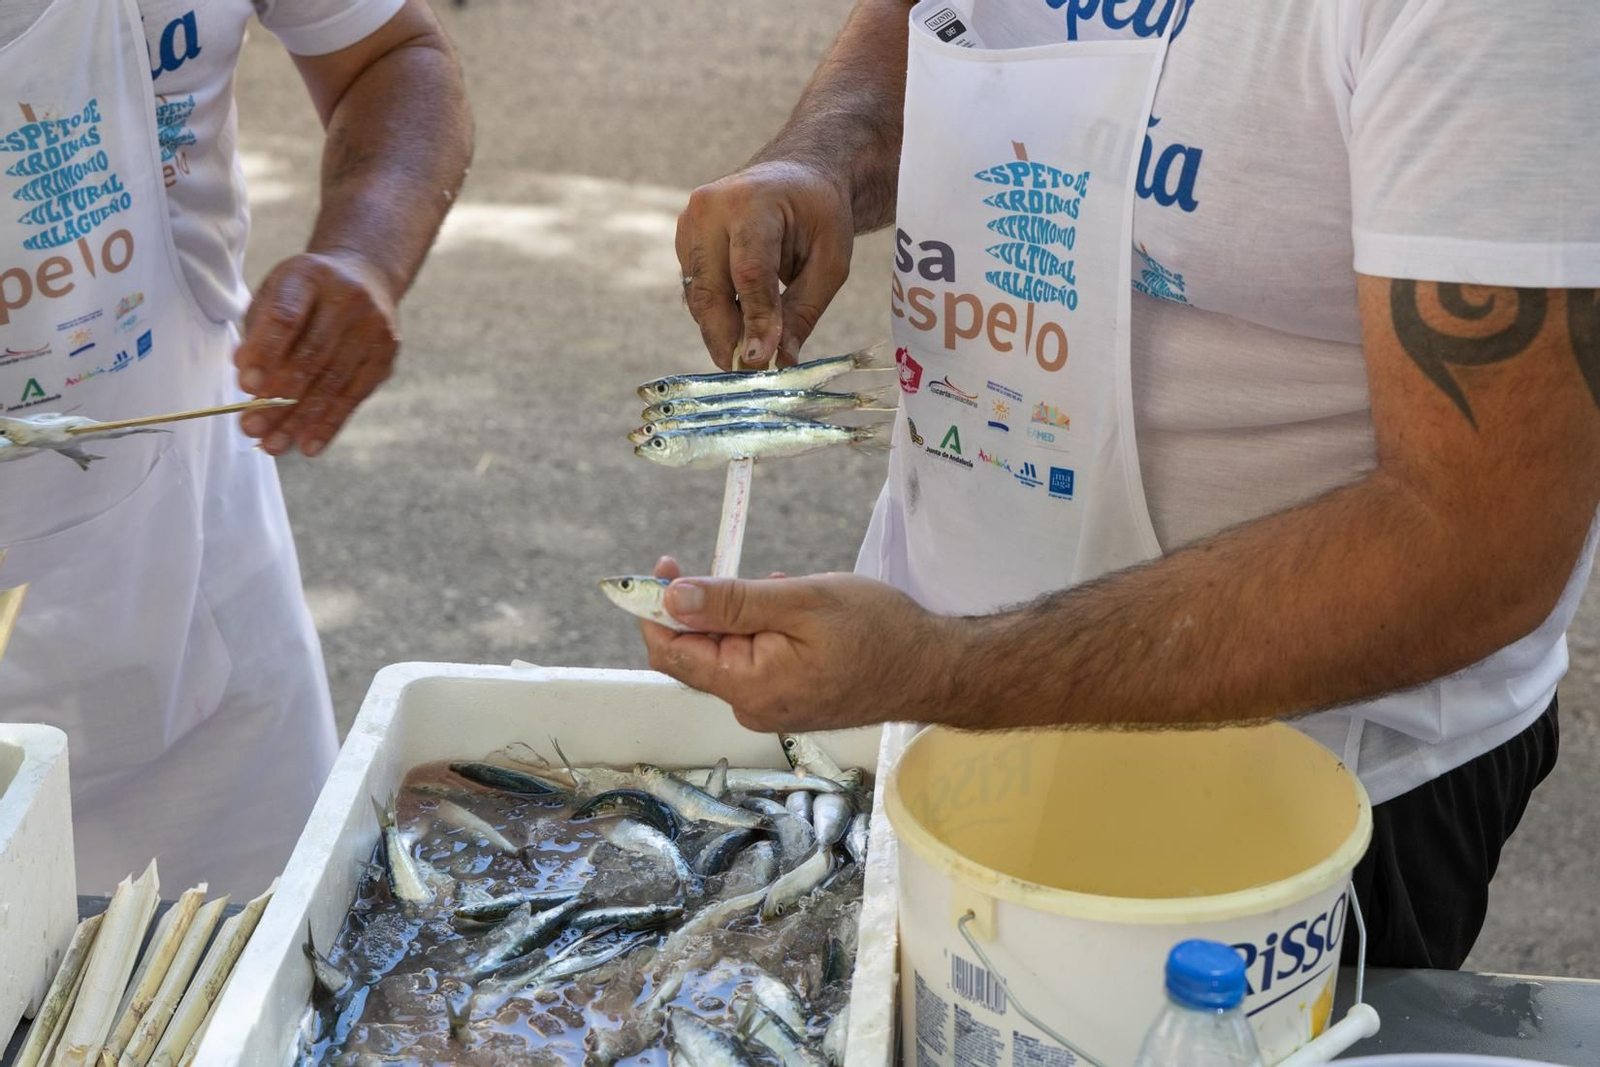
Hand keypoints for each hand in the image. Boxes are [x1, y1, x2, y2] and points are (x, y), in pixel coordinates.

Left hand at [235, 251, 399, 456]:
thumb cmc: (305, 293)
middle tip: (251, 428)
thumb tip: (247, 380)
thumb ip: (259, 332)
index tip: (245, 386)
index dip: (266, 352)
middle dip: (278, 398)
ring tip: (274, 445)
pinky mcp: (387, 354)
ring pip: (334, 382)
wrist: (363, 276)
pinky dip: (330, 423)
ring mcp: (374, 326)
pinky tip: (308, 445)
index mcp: (310, 275)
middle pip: (312, 356)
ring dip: (300, 419)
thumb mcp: (275, 294)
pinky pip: (355, 395)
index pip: (287, 317)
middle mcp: (349, 298)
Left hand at [638, 557, 953, 730]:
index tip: (663, 565)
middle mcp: (753, 707)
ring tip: (778, 586)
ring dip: (739, 615)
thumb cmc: (877, 631)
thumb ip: (732, 602)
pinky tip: (790, 607)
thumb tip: (671, 598)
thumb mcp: (800, 601)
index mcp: (748, 686)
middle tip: (731, 566)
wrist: (935, 668)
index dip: (655, 609)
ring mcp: (773, 708)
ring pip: (728, 654)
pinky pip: (756, 662)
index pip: (671, 653)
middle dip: (704, 607)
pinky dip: (761, 630)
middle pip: (696, 655)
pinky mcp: (791, 701)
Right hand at [676, 160, 853, 369]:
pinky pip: (696, 293)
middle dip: (728, 339)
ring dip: (721, 334)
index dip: (755, 320)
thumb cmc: (819, 217)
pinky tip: (740, 331)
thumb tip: (780, 362)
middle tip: (749, 375)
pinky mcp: (682, 242)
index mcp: (753, 202)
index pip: (749, 272)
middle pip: (712, 290)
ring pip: (698, 298)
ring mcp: (689, 224)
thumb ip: (804, 310)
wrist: (794, 176)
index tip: (761, 361)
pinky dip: (717, 318)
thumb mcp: (830, 262)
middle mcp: (709, 209)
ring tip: (750, 359)